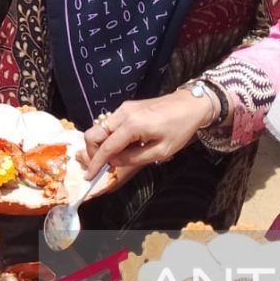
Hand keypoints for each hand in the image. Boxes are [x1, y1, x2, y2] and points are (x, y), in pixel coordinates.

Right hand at [81, 89, 214, 178]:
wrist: (191, 104)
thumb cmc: (180, 129)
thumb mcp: (161, 151)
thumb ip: (134, 158)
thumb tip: (112, 162)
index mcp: (132, 125)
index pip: (106, 147)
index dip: (95, 163)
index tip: (88, 176)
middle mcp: (122, 114)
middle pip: (93, 133)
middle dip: (93, 152)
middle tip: (102, 165)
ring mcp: (123, 108)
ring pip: (99, 128)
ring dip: (101, 144)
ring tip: (116, 157)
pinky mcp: (126, 107)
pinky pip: (109, 124)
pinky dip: (109, 137)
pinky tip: (123, 146)